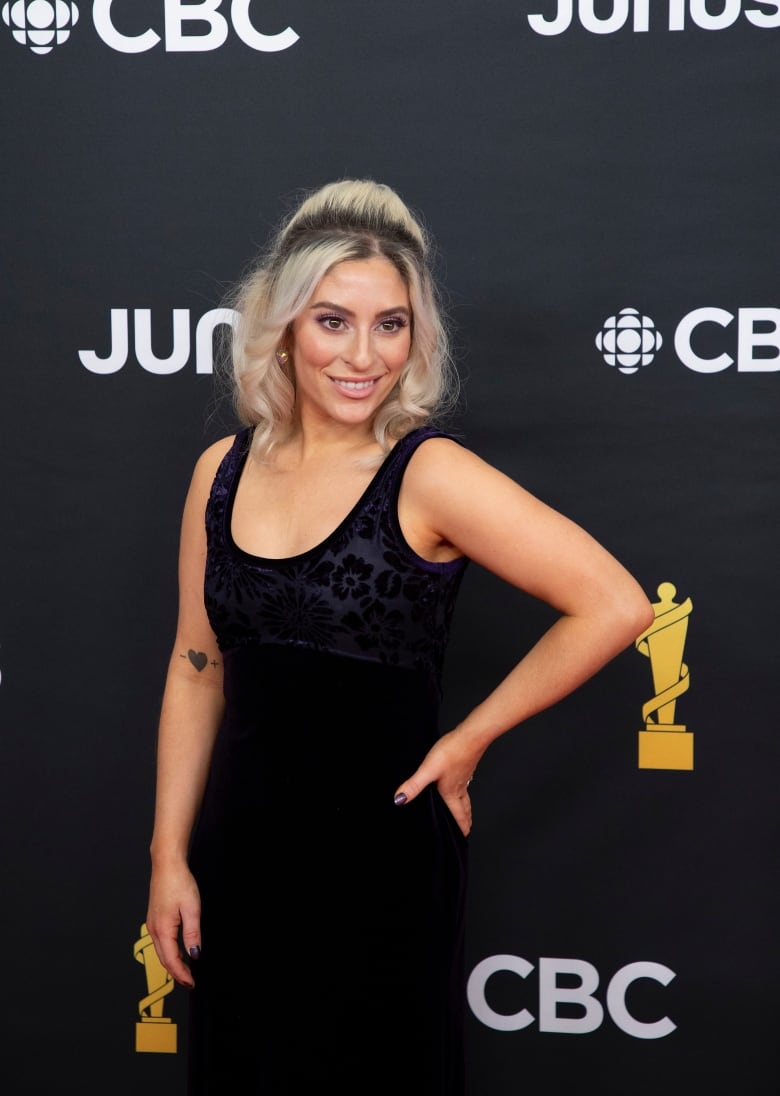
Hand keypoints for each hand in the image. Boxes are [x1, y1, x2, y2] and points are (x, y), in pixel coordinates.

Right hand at [146, 861, 201, 988]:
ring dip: (172, 963)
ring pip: (161, 951)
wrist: (166, 865)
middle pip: (164, 959)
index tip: (191, 983)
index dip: (182, 974)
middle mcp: (154, 929)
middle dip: (176, 973)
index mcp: (163, 929)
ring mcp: (152, 923)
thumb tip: (195, 955)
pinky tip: (179, 951)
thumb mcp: (192, 909)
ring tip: (185, 970)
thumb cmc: (179, 882)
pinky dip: (169, 951)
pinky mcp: (154, 918)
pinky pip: (161, 941)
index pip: (172, 960)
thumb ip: (193, 934)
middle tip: (189, 982)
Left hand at [393, 728, 480, 835]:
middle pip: (465, 808)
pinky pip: (465, 783)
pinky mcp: (465, 766)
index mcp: (451, 792)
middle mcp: (460, 787)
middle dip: (465, 820)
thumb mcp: (429, 770)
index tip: (463, 837)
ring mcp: (464, 776)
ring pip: (465, 796)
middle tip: (466, 829)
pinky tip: (458, 782)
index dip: (461, 827)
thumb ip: (414, 785)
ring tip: (465, 811)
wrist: (470, 736)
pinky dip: (463, 790)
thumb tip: (400, 800)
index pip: (458, 815)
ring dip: (465, 806)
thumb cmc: (452, 752)